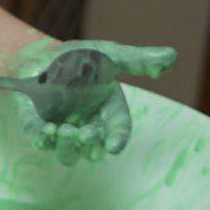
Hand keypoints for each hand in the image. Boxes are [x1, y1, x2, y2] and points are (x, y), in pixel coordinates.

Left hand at [7, 38, 176, 163]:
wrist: (40, 54)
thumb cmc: (79, 57)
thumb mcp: (108, 54)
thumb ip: (136, 59)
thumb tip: (171, 56)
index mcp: (109, 111)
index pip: (118, 130)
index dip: (117, 139)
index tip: (113, 147)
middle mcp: (88, 125)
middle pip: (93, 148)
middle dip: (91, 145)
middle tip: (84, 134)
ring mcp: (63, 129)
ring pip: (69, 155)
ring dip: (69, 148)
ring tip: (65, 131)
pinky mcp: (38, 128)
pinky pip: (42, 143)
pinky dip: (44, 141)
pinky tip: (46, 131)